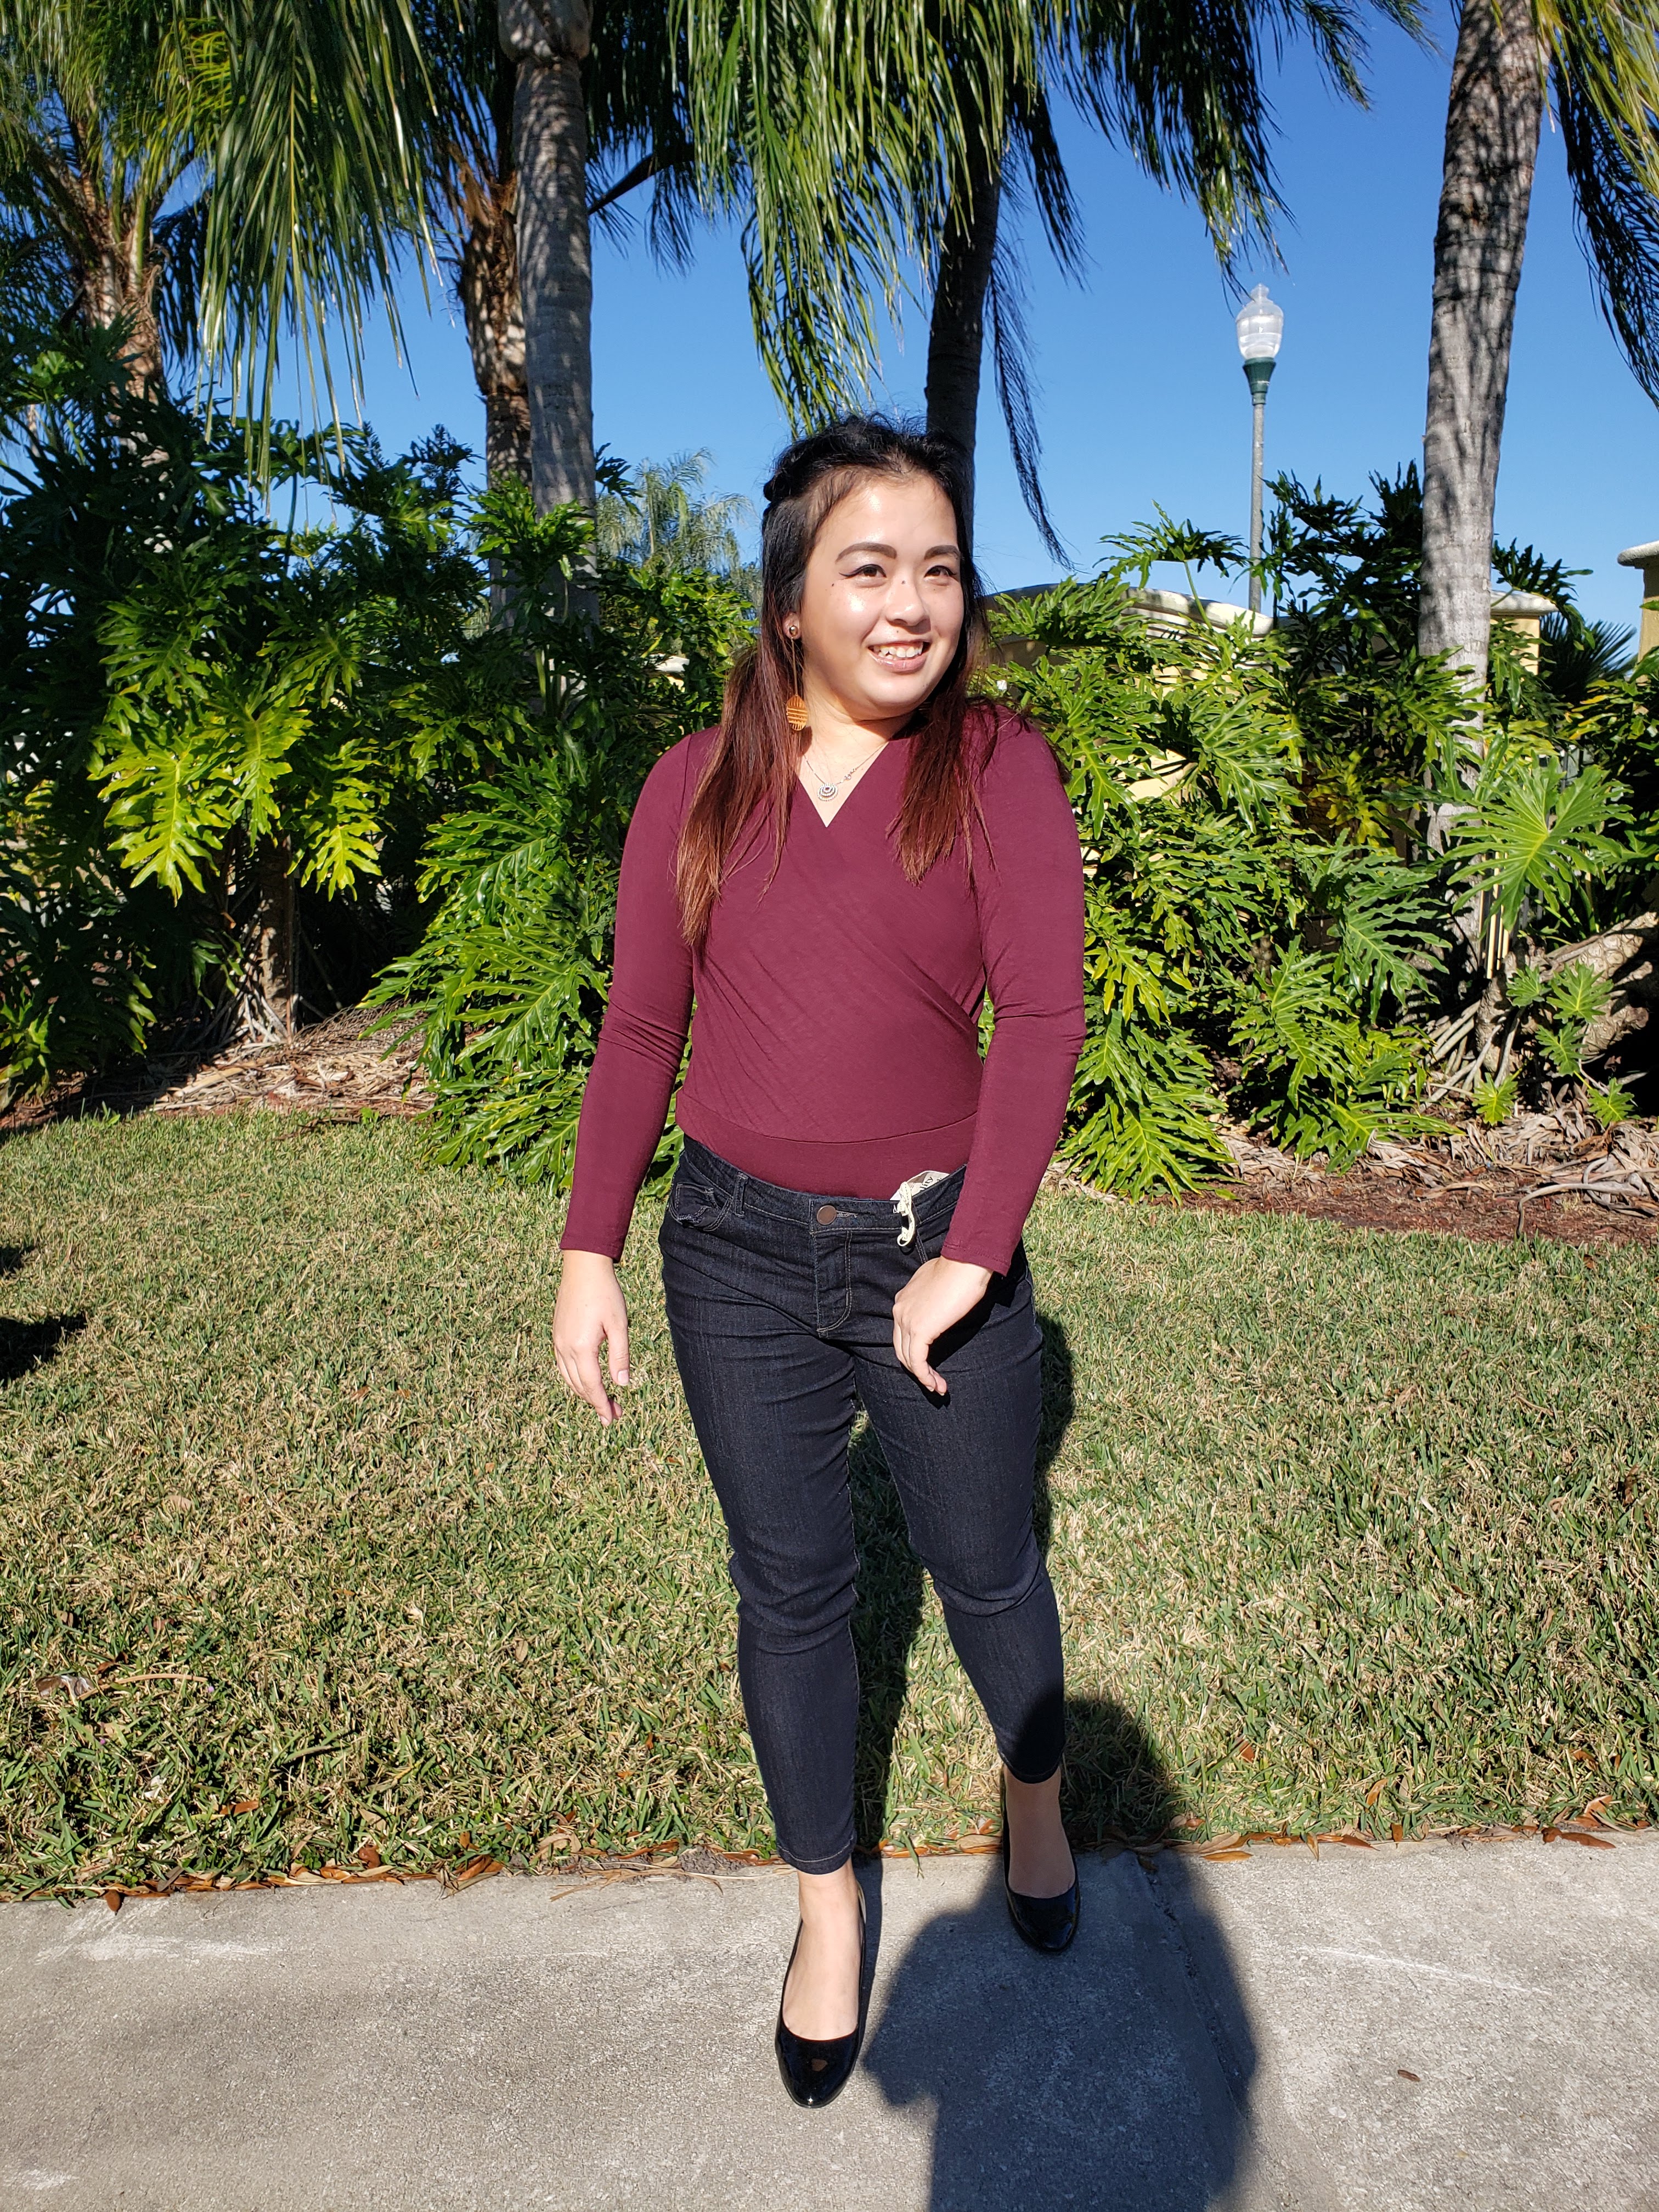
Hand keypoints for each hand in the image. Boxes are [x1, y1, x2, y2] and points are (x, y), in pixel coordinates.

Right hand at [553, 1250, 630, 1423]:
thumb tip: (622, 1385)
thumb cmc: (605, 1293)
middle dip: (596, 1402)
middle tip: (614, 1414)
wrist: (583, 1267)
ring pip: (568, 1378)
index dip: (601, 1405)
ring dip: (585, 1392)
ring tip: (602, 1401)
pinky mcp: (557, 1335)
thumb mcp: (619, 1325)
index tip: (611, 1419)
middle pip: (579, 1386)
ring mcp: (558, 1341)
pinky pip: (562, 1366)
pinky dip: (574, 1379)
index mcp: (581, 1347)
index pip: (592, 1386)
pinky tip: (585, 1381)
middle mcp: (564, 1347)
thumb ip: (620, 1356)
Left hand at [892, 1255, 992, 1393]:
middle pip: (902, 1348)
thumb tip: (940, 1308)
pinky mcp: (919, 1330)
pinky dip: (925, 1376)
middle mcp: (900, 1309)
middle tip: (933, 1381)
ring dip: (923, 1376)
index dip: (915, 1351)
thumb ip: (932, 1300)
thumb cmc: (960, 1272)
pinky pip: (917, 1361)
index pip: (903, 1333)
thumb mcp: (939, 1286)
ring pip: (908, 1357)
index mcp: (904, 1299)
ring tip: (938, 1387)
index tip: (931, 1363)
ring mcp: (906, 1320)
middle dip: (916, 1368)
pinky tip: (936, 1385)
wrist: (966, 1264)